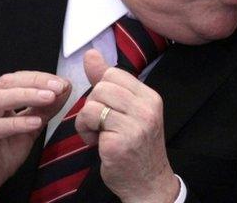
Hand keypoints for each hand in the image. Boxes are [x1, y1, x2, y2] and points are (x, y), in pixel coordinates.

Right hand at [0, 72, 70, 202]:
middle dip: (35, 82)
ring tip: (49, 97)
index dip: (39, 77)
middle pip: (6, 83)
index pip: (16, 79)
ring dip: (26, 96)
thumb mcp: (28, 129)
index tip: (62, 82)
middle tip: (58, 86)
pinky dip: (16, 123)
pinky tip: (35, 122)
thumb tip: (64, 91)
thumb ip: (44, 110)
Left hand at [75, 49, 179, 202]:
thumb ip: (108, 82)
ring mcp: (134, 125)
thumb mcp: (127, 110)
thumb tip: (91, 54)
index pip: (114, 74)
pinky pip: (88, 121)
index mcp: (150, 97)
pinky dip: (86, 133)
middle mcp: (146, 109)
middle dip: (94, 105)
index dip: (103, 90)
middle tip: (103, 124)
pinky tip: (98, 144)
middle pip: (101, 87)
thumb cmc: (136, 146)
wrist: (147, 182)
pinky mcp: (118, 142)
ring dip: (87, 121)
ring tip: (100, 134)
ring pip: (92, 103)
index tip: (109, 108)